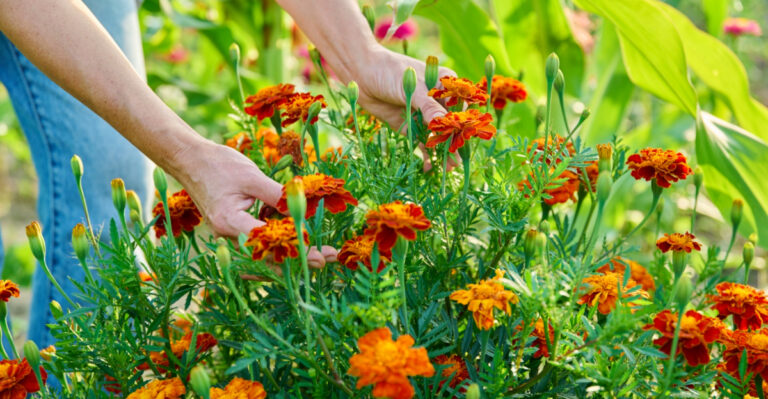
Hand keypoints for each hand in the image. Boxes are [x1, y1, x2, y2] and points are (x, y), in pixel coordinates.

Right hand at [172, 140, 336, 267]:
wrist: (190, 161)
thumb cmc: (219, 165)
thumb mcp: (252, 176)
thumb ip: (277, 195)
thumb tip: (304, 210)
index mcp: (230, 221)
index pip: (267, 242)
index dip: (293, 248)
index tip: (318, 251)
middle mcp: (227, 237)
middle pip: (266, 259)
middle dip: (298, 261)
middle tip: (326, 259)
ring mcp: (227, 239)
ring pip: (260, 261)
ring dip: (289, 262)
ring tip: (318, 258)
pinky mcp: (231, 235)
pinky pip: (254, 253)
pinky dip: (274, 256)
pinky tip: (295, 253)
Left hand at [340, 47, 459, 170]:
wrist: (361, 75)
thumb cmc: (390, 72)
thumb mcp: (411, 88)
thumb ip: (428, 107)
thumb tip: (445, 123)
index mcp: (444, 85)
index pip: (458, 106)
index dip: (461, 123)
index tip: (462, 139)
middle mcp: (436, 101)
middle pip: (449, 124)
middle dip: (452, 142)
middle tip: (456, 160)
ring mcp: (423, 114)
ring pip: (437, 136)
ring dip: (442, 152)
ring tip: (447, 169)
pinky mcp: (410, 125)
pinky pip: (421, 142)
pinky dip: (426, 154)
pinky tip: (430, 167)